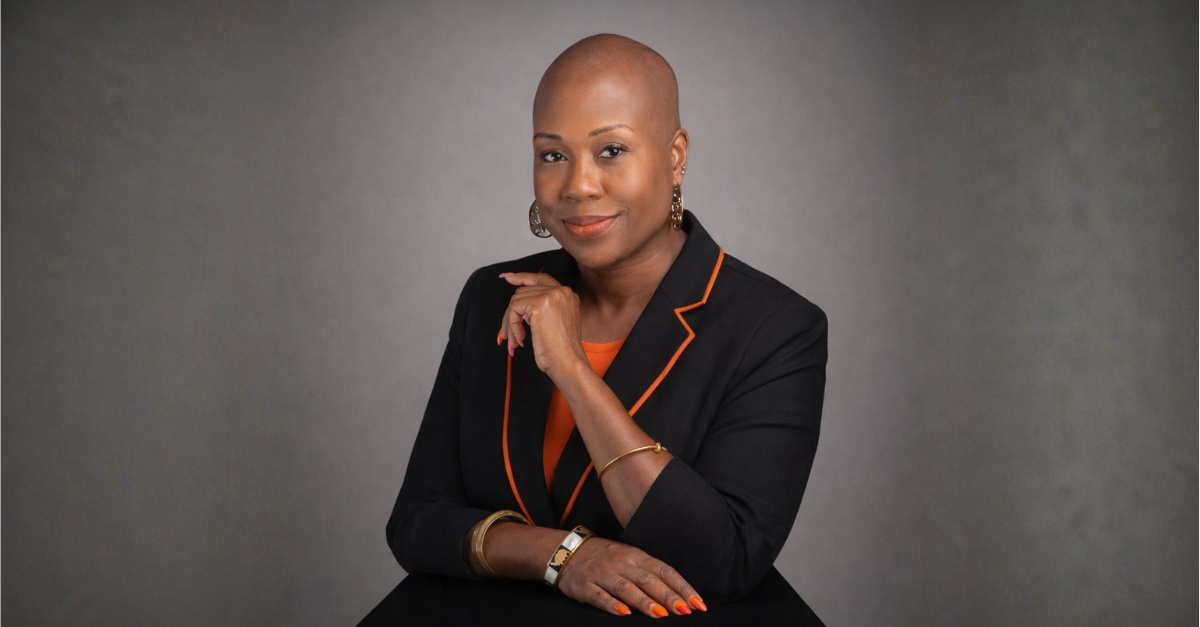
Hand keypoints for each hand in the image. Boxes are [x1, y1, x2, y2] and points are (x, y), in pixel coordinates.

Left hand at [498, 272, 586, 380]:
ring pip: (516, 300)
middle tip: (510, 334)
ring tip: (516, 340)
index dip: (523, 277)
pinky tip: (519, 339)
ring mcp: (551, 296)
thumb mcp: (555, 322)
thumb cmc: (562, 351)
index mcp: (568, 295)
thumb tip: (518, 300)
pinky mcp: (539, 304)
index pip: (541, 279)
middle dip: (513, 313)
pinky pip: (514, 309)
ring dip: (511, 322)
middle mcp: (562, 291)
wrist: (568, 362)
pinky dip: (511, 325)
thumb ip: (541, 307)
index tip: (508, 278)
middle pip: (524, 291)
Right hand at [556, 536, 706, 616]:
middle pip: (648, 580)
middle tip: (685, 610)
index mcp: (636, 556)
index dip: (681, 587)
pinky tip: (623, 613)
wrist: (565, 550)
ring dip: (644, 601)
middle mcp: (621, 563)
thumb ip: (650, 573)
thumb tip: (678, 593)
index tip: (698, 603)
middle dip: (668, 596)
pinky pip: (599, 596)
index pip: (664, 571)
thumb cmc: (604, 557)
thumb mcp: (628, 557)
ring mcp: (602, 574)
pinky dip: (611, 604)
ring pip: (626, 588)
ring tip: (660, 614)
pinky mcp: (584, 586)